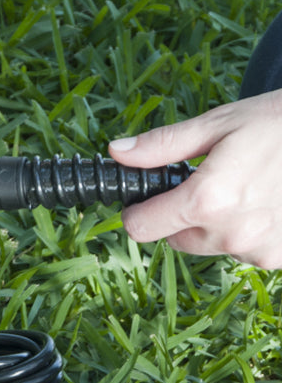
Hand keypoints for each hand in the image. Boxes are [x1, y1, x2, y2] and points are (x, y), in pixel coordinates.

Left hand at [110, 89, 281, 268]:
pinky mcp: (281, 259)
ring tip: (251, 186)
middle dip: (182, 215)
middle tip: (213, 179)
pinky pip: (246, 250)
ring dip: (219, 224)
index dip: (139, 210)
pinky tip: (272, 201)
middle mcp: (231, 234)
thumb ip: (163, 146)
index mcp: (207, 200)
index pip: (141, 228)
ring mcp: (259, 250)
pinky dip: (250, 231)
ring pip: (212, 245)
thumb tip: (117, 154)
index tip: (148, 196)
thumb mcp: (220, 124)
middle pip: (176, 239)